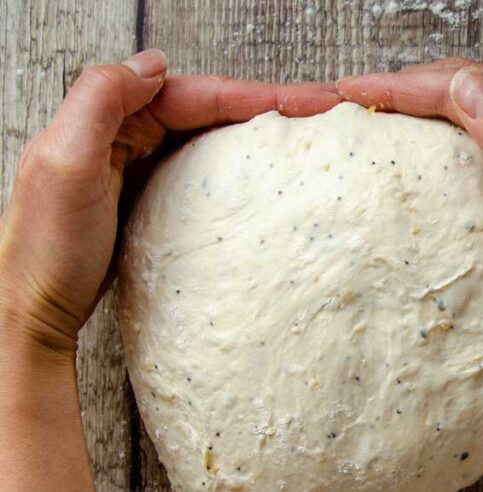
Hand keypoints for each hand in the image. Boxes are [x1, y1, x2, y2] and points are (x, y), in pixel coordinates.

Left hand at [0, 49, 340, 355]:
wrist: (31, 311)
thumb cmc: (43, 249)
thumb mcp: (64, 164)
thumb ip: (100, 101)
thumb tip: (154, 63)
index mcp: (107, 119)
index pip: (197, 94)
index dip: (257, 94)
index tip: (311, 101)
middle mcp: (124, 136)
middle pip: (210, 108)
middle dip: (268, 106)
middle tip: (325, 112)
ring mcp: (138, 168)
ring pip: (210, 136)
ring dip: (257, 132)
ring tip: (307, 136)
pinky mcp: (150, 202)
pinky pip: (202, 171)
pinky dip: (237, 166)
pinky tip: (262, 177)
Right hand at [337, 59, 482, 344]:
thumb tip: (462, 86)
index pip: (459, 85)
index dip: (395, 87)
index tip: (342, 93)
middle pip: (462, 82)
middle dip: (395, 87)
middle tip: (337, 98)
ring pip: (474, 102)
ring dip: (419, 102)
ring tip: (369, 112)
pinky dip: (447, 127)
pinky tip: (428, 143)